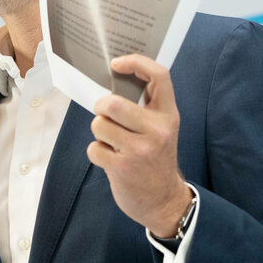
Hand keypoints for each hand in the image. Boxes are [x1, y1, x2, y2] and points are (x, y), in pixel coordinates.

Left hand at [87, 54, 193, 237]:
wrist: (164, 200)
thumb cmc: (156, 157)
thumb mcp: (161, 128)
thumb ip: (145, 106)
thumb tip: (113, 79)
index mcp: (168, 114)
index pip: (159, 75)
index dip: (136, 62)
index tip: (116, 64)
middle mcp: (157, 130)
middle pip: (113, 103)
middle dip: (101, 107)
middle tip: (104, 114)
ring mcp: (140, 150)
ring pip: (99, 125)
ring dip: (99, 132)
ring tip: (111, 141)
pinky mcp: (123, 168)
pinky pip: (94, 148)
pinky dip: (96, 152)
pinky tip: (110, 159)